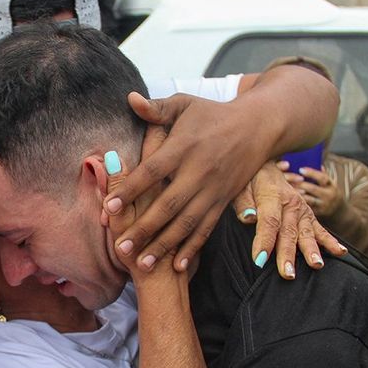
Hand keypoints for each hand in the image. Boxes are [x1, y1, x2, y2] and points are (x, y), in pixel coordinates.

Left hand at [104, 91, 277, 272]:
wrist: (259, 126)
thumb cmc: (213, 114)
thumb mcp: (185, 104)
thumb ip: (157, 108)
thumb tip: (130, 100)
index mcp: (183, 147)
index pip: (152, 172)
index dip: (130, 190)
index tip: (108, 208)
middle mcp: (198, 171)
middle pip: (168, 205)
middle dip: (144, 229)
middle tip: (120, 248)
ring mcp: (213, 190)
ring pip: (187, 223)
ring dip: (165, 245)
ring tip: (143, 265)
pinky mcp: (224, 202)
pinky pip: (207, 229)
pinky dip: (193, 248)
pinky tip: (178, 267)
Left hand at [232, 162, 345, 278]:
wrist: (266, 166)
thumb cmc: (249, 180)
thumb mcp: (240, 186)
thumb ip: (243, 203)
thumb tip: (249, 218)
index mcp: (272, 195)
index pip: (268, 221)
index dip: (264, 241)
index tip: (260, 261)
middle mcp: (291, 203)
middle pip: (288, 232)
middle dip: (288, 254)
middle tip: (288, 274)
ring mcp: (302, 210)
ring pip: (306, 233)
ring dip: (311, 250)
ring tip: (316, 265)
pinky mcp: (309, 215)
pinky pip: (320, 229)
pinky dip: (331, 241)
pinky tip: (341, 252)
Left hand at [280, 162, 345, 218]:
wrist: (340, 213)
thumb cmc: (330, 193)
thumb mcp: (329, 183)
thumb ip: (322, 174)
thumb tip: (314, 161)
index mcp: (331, 185)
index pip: (322, 177)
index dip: (311, 173)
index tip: (300, 169)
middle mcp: (328, 195)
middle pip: (312, 188)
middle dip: (298, 183)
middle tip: (285, 177)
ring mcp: (323, 205)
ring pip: (308, 199)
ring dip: (296, 193)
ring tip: (284, 188)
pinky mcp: (317, 214)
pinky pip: (306, 208)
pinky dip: (297, 203)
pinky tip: (288, 198)